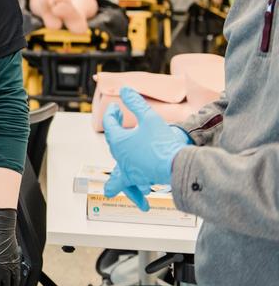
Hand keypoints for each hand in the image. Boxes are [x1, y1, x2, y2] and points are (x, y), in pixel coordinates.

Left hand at [102, 87, 192, 210]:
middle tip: (118, 120)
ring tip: (108, 189)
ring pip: (117, 176)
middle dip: (114, 130)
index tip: (116, 107)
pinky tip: (139, 195)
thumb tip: (124, 89)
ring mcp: (130, 171)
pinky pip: (133, 186)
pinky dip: (134, 190)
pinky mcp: (142, 179)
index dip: (111, 114)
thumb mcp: (149, 117)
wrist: (177, 165)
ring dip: (114, 179)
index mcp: (119, 142)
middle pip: (113, 144)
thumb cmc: (162, 142)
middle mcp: (121, 158)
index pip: (109, 125)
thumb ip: (135, 103)